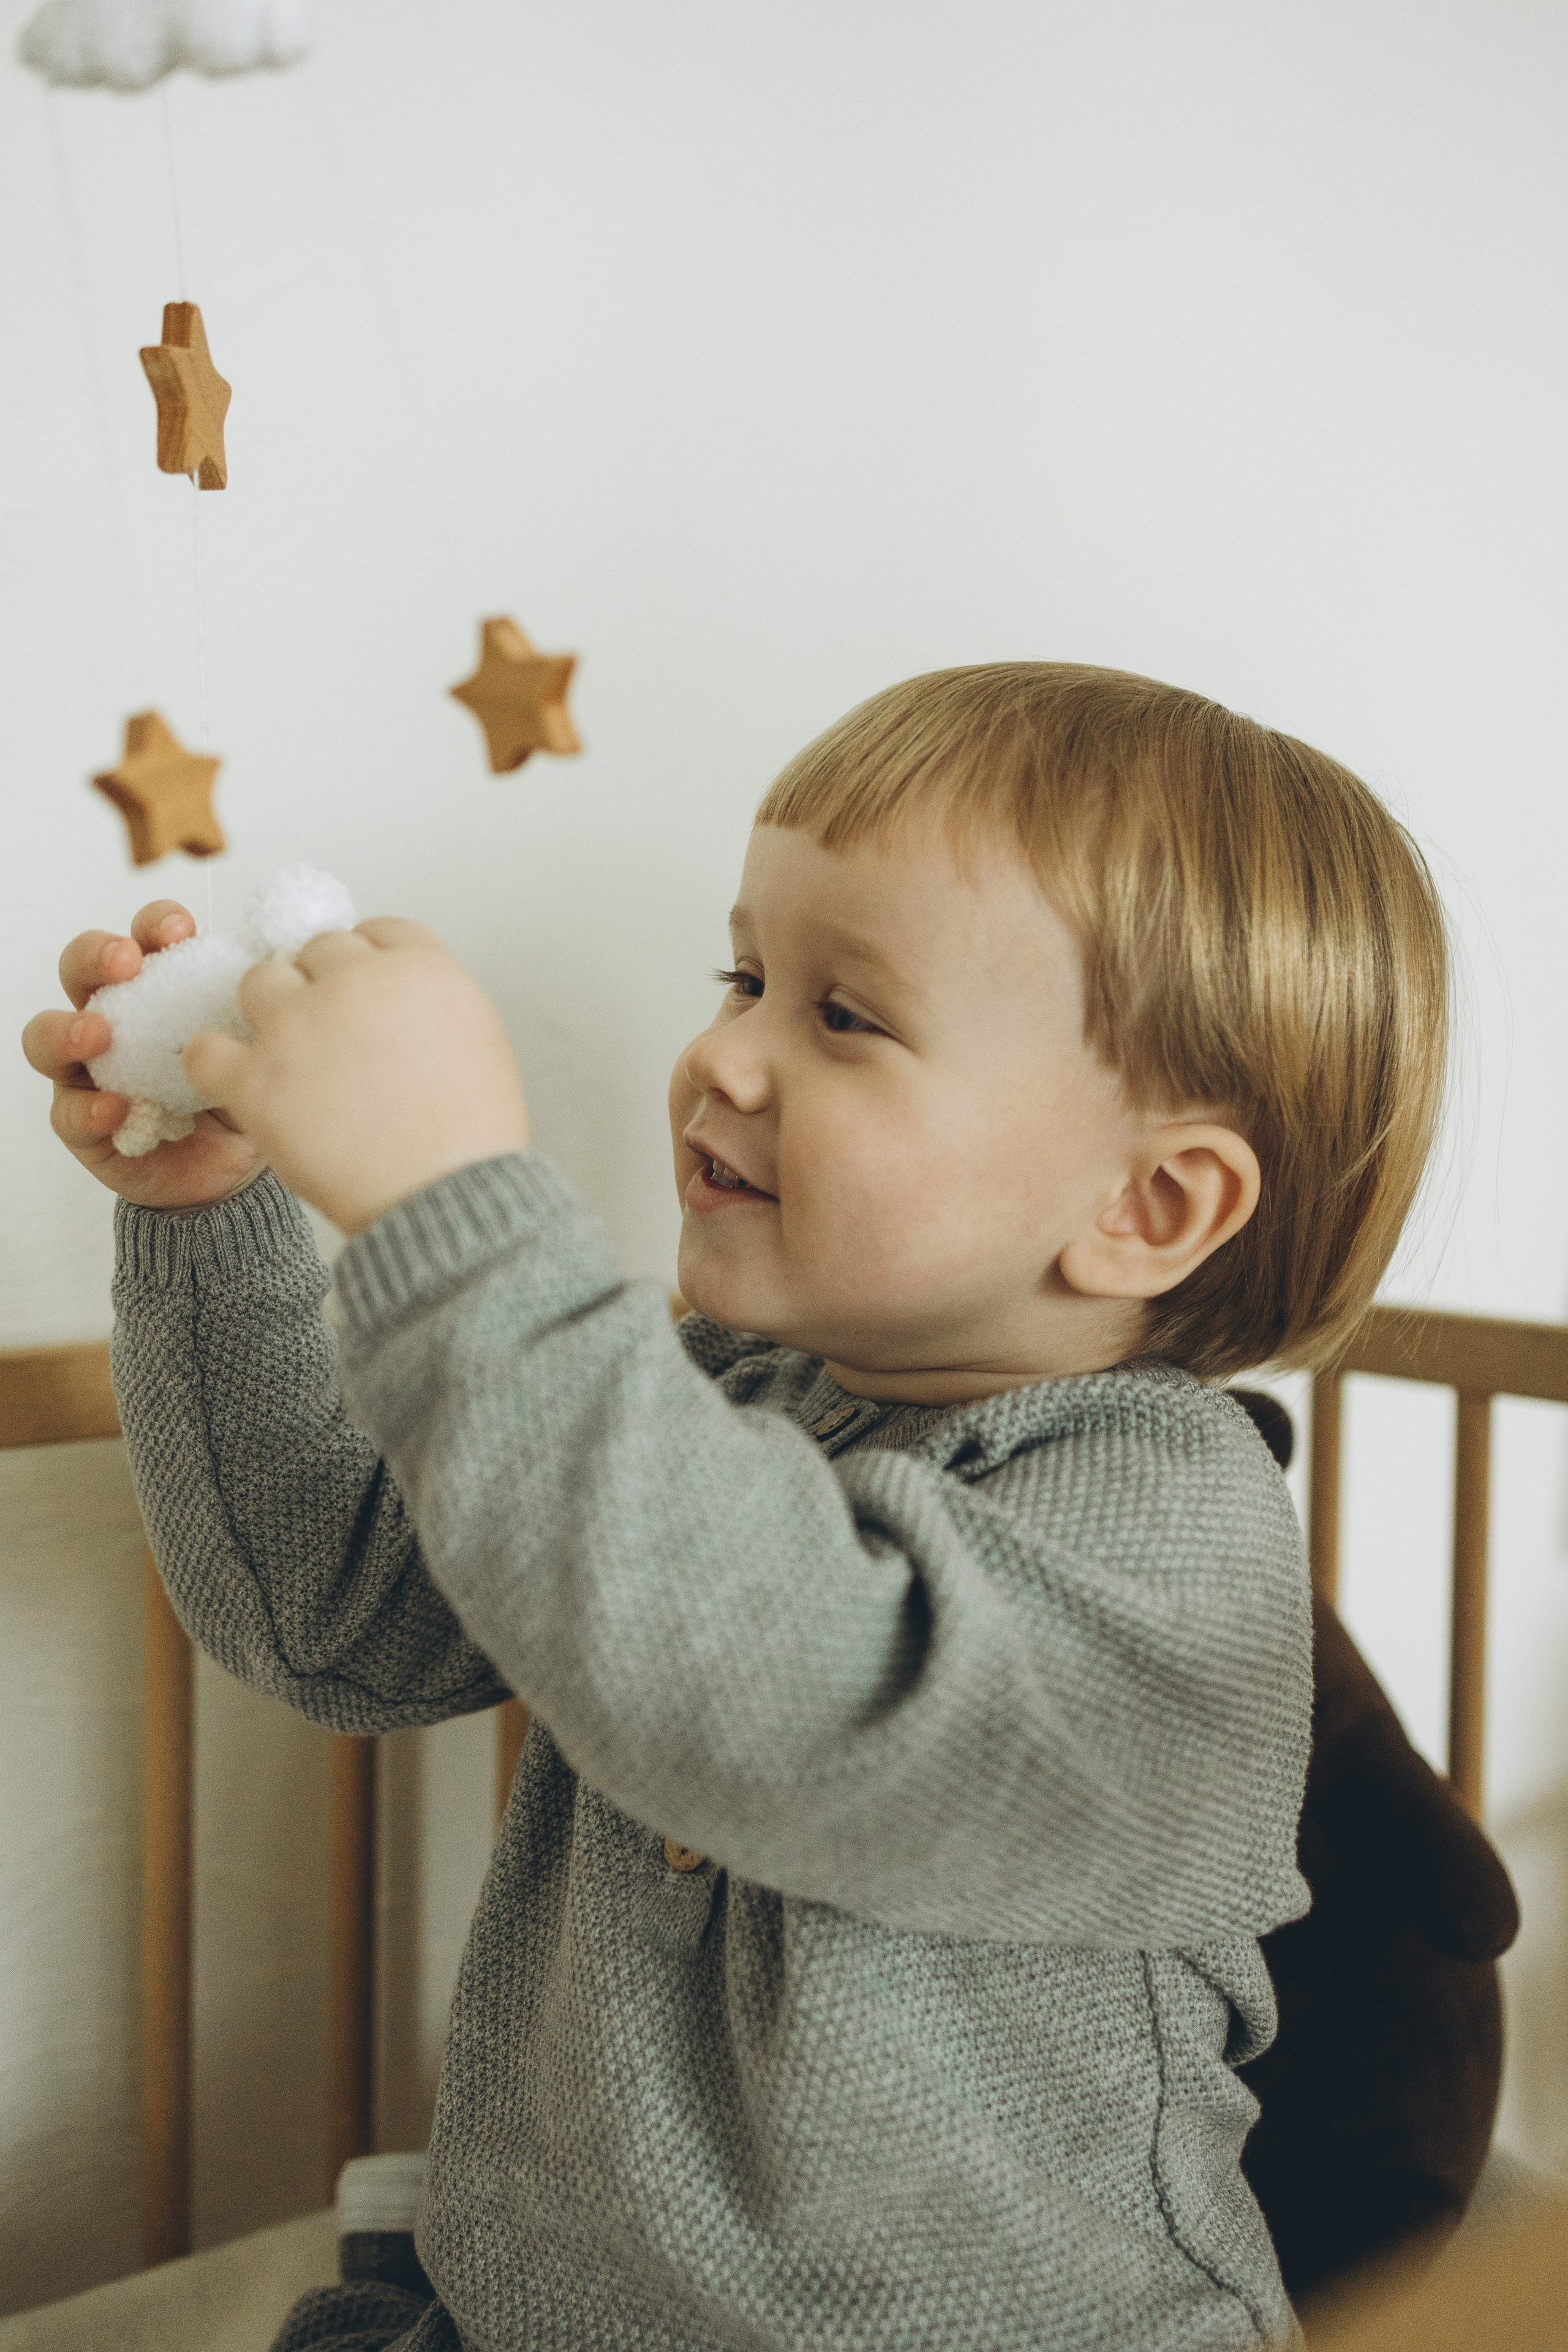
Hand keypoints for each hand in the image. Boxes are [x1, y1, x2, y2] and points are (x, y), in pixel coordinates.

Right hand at [21, 902, 264, 1210]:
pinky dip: (89, 1109)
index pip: (145, 941)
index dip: (155, 925)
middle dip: (97, 957)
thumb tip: (287, 964)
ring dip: (69, 1029)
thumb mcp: (257, 1048)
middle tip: (126, 963)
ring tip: (97, 1035)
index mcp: (158, 990)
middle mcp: (114, 1022)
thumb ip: (256, 1010)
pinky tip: (115, 1109)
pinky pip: (70, 1114)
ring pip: (48, 1037)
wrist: (238, 1172)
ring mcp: (89, 1072)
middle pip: (81, 972)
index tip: (181, 929)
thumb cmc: (243, 1094)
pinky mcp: (85, 1126)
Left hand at [183, 919, 529, 1234]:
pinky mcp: (255, 1080)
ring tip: (284, 1058)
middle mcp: (356, 981)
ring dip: (269, 1014)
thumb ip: (433, 1001)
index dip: (367, 962)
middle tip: (330, 1034)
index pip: (376, 932)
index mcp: (420, 968)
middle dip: (320, 987)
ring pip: (258, 982)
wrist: (447, 1203)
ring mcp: (299, 1026)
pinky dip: (215, 1064)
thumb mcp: (481, 1041)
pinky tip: (234, 1082)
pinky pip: (206, 1049)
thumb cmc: (472, 1137)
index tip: (364, 992)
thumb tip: (401, 995)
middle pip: (317, 952)